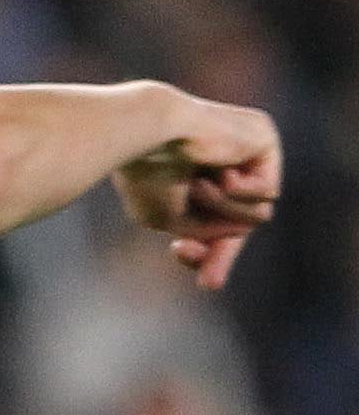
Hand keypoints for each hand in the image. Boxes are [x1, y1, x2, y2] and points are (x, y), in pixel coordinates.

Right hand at [117, 91, 281, 289]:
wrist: (148, 131)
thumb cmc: (146, 172)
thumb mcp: (167, 219)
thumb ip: (204, 231)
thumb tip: (247, 227)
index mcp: (185, 171)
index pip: (210, 219)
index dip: (209, 252)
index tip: (204, 283)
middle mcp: (214, 158)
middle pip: (239, 220)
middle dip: (223, 250)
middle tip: (208, 283)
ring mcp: (238, 146)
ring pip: (255, 211)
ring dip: (227, 213)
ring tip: (199, 189)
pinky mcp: (261, 135)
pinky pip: (268, 190)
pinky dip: (244, 195)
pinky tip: (222, 177)